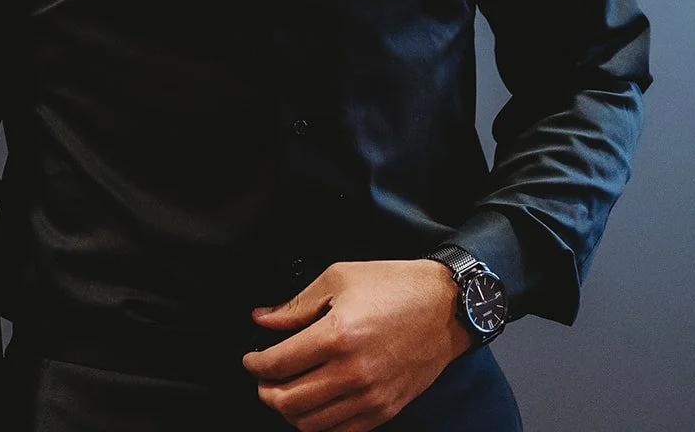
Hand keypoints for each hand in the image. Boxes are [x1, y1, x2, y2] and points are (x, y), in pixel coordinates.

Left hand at [241, 259, 469, 430]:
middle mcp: (352, 372)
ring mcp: (369, 396)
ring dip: (289, 411)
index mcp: (337, 335)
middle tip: (262, 377)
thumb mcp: (338, 278)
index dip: (256, 363)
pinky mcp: (384, 410)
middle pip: (289, 400)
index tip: (251, 358)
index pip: (279, 363)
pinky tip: (313, 407)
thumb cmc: (393, 286)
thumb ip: (296, 305)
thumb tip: (262, 318)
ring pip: (311, 423)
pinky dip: (319, 425)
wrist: (444, 308)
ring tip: (284, 392)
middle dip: (266, 390)